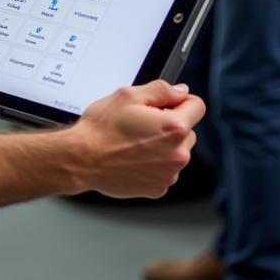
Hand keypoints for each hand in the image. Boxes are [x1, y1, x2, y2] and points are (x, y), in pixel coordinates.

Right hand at [69, 80, 203, 198]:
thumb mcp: (129, 95)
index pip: (198, 106)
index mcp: (174, 128)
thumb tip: (181, 91)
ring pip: (177, 151)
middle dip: (172, 123)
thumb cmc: (102, 129)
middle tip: (143, 122)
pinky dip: (155, 163)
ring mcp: (168, 175)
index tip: (166, 103)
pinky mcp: (158, 189)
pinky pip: (166, 169)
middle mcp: (177, 154)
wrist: (82, 159)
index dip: (181, 99)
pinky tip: (134, 156)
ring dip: (164, 145)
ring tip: (136, 141)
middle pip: (188, 130)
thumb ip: (162, 90)